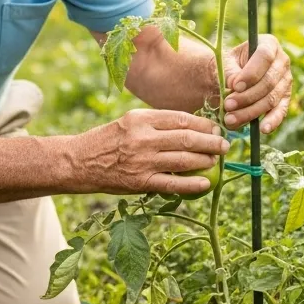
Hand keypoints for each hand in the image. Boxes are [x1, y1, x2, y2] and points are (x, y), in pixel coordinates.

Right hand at [73, 109, 229, 195]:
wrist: (79, 162)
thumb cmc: (107, 141)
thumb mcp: (128, 122)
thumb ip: (155, 124)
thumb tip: (189, 127)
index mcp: (140, 119)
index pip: (180, 118)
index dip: (203, 124)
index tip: (214, 128)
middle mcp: (143, 138)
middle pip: (187, 138)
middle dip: (211, 142)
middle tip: (224, 145)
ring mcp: (142, 161)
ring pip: (184, 160)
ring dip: (206, 161)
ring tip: (216, 161)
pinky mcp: (140, 182)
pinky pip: (172, 184)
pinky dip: (191, 184)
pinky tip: (204, 184)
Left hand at [220, 34, 291, 134]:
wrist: (233, 77)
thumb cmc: (229, 66)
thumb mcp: (225, 63)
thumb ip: (229, 71)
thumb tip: (234, 84)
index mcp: (269, 44)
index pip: (264, 57)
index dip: (251, 73)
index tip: (234, 86)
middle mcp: (282, 61)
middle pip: (268, 82)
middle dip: (247, 96)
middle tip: (228, 105)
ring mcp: (286, 81)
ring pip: (271, 99)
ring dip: (250, 111)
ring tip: (230, 119)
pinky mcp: (285, 99)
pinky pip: (281, 111)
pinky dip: (272, 121)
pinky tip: (262, 129)